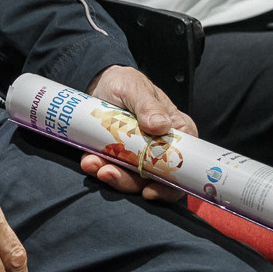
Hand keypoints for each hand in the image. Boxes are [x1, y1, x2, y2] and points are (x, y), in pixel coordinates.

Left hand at [79, 66, 196, 202]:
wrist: (99, 84)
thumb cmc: (125, 82)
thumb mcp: (136, 87)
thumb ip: (148, 105)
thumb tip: (160, 125)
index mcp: (176, 132)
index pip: (184, 166)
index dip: (170, 185)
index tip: (149, 189)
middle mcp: (161, 149)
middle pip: (155, 179)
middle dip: (130, 181)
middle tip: (107, 172)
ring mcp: (140, 157)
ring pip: (132, 179)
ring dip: (112, 176)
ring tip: (93, 164)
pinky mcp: (120, 159)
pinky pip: (113, 171)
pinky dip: (100, 168)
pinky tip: (89, 160)